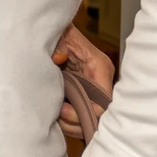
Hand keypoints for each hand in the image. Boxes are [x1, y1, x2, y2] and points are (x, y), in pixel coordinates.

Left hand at [54, 25, 116, 141]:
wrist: (59, 32)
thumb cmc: (61, 34)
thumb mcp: (60, 37)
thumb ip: (59, 46)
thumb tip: (58, 58)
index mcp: (100, 68)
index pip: (103, 102)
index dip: (83, 112)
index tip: (61, 109)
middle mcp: (101, 80)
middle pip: (99, 115)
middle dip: (77, 122)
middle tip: (56, 117)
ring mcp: (94, 88)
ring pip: (91, 118)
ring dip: (72, 124)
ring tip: (53, 117)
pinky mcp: (85, 93)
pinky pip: (83, 113)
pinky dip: (70, 120)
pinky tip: (55, 116)